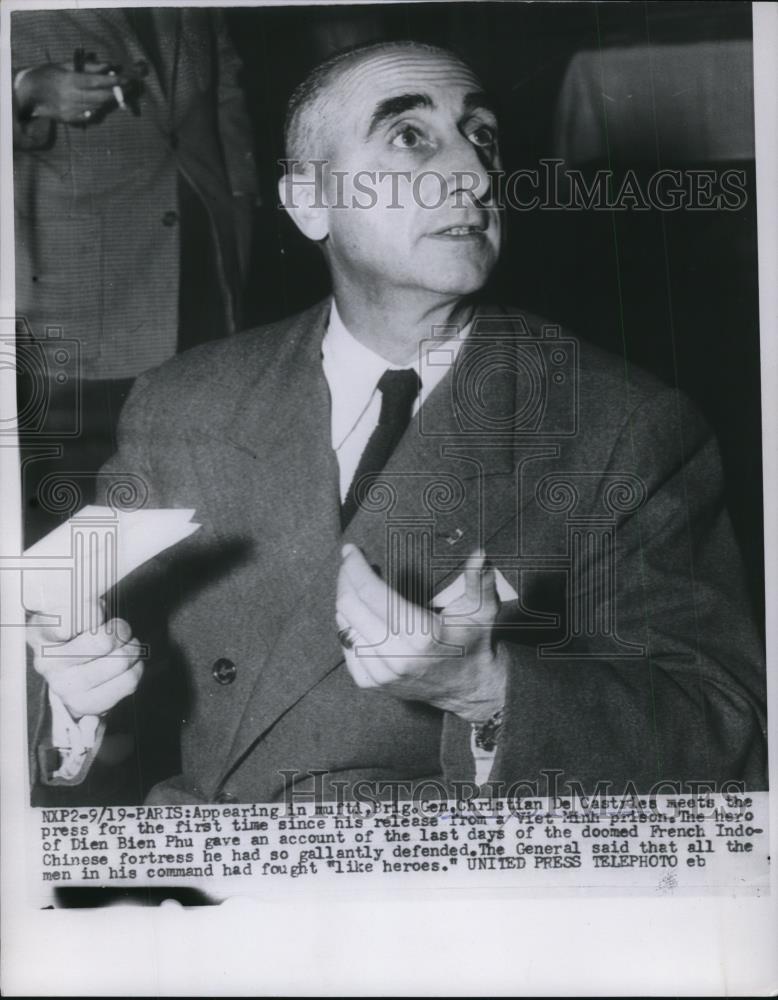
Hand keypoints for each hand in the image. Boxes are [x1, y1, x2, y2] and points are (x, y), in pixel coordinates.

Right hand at [15, 60, 128, 124]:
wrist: (29, 92)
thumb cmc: (49, 74)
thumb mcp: (66, 65)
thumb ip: (88, 67)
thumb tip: (109, 66)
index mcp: (71, 80)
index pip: (98, 82)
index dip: (114, 82)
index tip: (127, 80)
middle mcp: (72, 95)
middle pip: (101, 97)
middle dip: (116, 93)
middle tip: (127, 89)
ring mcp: (71, 109)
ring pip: (97, 107)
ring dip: (107, 101)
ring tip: (113, 94)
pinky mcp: (69, 118)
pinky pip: (88, 116)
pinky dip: (96, 111)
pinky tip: (98, 106)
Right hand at [27, 602, 142, 719]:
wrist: (67, 666)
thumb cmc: (76, 630)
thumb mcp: (74, 609)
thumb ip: (84, 605)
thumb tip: (96, 612)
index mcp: (41, 635)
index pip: (67, 623)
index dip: (92, 612)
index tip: (99, 612)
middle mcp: (47, 664)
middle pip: (103, 642)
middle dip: (121, 630)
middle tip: (121, 628)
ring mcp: (63, 688)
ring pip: (119, 662)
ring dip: (132, 649)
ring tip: (128, 644)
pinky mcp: (83, 704)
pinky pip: (127, 683)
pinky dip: (136, 669)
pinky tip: (131, 663)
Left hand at [336, 545, 507, 722]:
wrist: (468, 688)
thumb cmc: (473, 642)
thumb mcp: (481, 610)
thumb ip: (478, 580)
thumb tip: (479, 554)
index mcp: (420, 635)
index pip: (371, 593)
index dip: (355, 568)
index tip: (350, 550)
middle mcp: (396, 656)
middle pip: (350, 606)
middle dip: (345, 579)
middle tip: (350, 562)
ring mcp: (381, 673)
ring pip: (343, 626)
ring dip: (346, 600)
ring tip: (356, 584)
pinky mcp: (372, 683)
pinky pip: (346, 646)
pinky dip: (348, 625)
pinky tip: (359, 613)